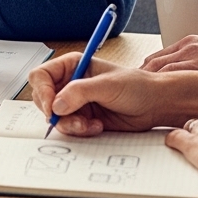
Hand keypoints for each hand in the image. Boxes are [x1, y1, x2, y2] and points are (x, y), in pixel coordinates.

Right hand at [28, 53, 168, 135]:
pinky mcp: (83, 119)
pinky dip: (80, 131)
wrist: (156, 106)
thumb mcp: (107, 85)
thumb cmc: (138, 86)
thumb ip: (79, 92)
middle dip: (56, 113)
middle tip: (73, 119)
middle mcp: (70, 83)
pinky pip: (69, 128)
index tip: (52, 106)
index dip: (43, 91)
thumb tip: (57, 104)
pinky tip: (97, 126)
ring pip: (55, 118)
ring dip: (70, 125)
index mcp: (72, 66)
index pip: (41, 76)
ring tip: (89, 124)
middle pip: (44, 99)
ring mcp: (75, 103)